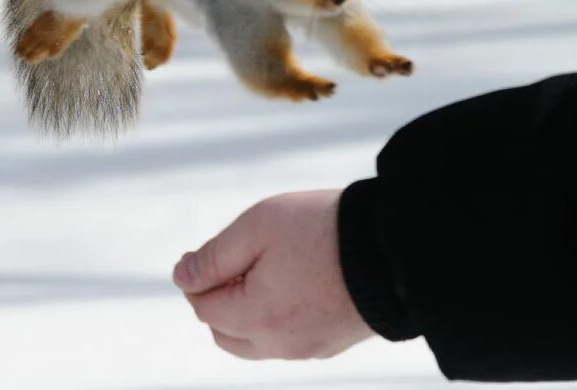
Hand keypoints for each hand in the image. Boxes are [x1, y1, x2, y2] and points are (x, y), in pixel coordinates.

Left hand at [173, 190, 374, 359]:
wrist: (394, 246)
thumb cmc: (324, 230)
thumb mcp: (257, 228)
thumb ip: (214, 256)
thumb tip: (182, 277)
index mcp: (256, 317)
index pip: (204, 307)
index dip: (198, 277)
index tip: (209, 253)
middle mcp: (281, 344)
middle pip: (225, 333)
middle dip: (219, 300)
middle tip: (236, 262)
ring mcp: (310, 347)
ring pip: (255, 342)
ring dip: (246, 312)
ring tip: (267, 270)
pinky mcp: (334, 343)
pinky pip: (287, 340)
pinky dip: (276, 317)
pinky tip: (294, 283)